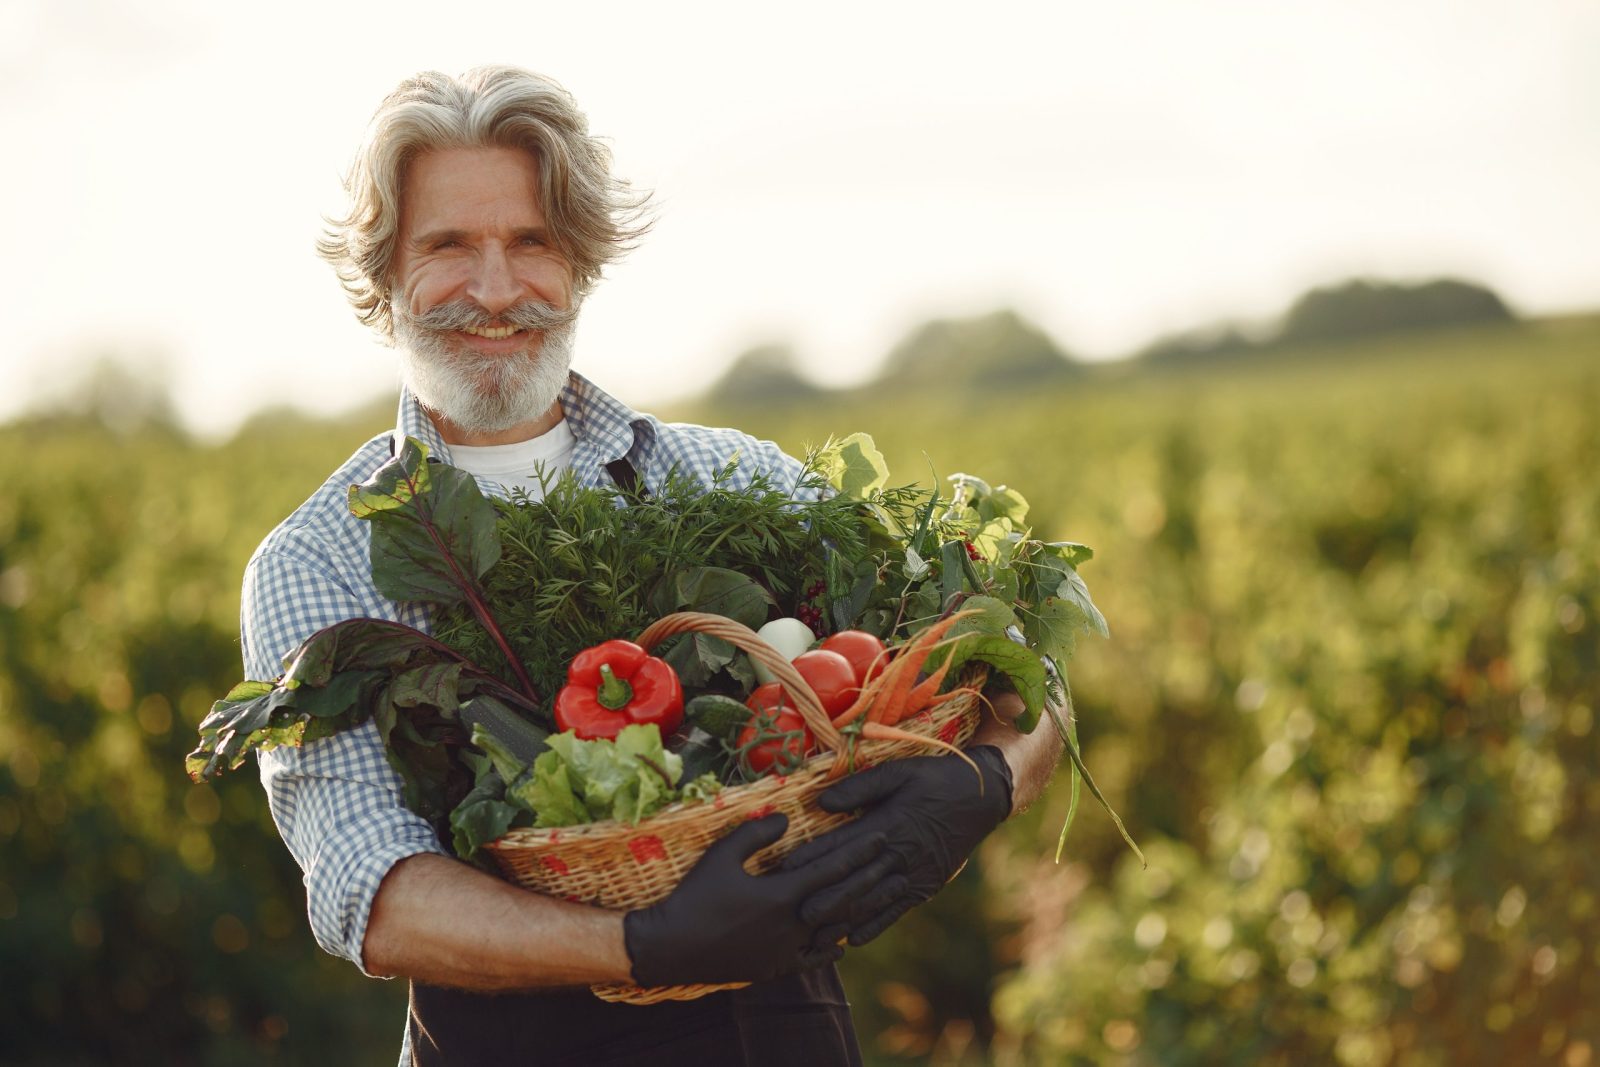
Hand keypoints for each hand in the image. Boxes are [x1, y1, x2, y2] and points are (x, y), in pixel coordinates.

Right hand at [623, 813, 901, 986]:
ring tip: (877, 899)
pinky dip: (828, 951)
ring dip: (855, 914)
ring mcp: (785, 951)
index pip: (831, 869)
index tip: (881, 836)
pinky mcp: (774, 969)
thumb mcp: (722, 855)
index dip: (859, 852)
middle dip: (870, 878)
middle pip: (842, 900)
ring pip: (832, 932)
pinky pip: (811, 961)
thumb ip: (756, 834)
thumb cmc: (695, 895)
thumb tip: (786, 817)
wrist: (672, 947)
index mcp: (782, 895)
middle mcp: (792, 925)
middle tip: (893, 861)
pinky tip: (840, 945)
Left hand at [781, 746, 1013, 945]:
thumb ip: (861, 787)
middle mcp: (899, 854)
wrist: (982, 797)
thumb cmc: (935, 778)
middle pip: (853, 881)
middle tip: (792, 915)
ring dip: (843, 920)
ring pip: (872, 902)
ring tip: (815, 936)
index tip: (786, 870)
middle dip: (822, 899)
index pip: (842, 845)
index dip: (813, 858)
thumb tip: (823, 802)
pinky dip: (875, 926)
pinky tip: (854, 940)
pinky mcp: (925, 886)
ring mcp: (913, 874)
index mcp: (889, 824)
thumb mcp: (900, 771)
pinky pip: (896, 910)